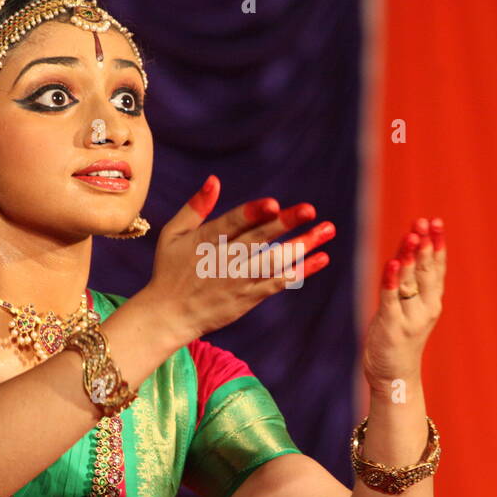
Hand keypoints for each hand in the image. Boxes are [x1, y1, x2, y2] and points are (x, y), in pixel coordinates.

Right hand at [136, 175, 333, 343]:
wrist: (169, 316)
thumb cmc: (170, 270)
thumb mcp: (173, 234)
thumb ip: (195, 208)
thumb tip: (214, 180)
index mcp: (206, 240)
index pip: (233, 223)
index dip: (253, 213)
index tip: (274, 204)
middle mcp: (225, 260)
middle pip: (259, 239)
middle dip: (285, 223)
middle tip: (310, 210)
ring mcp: (239, 280)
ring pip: (274, 261)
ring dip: (302, 245)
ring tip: (327, 231)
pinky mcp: (248, 297)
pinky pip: (278, 283)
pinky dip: (299, 272)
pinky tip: (320, 259)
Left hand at [362, 217, 446, 389]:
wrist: (393, 375)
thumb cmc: (400, 335)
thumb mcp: (411, 306)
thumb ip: (410, 279)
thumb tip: (412, 243)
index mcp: (433, 301)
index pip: (437, 267)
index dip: (437, 244)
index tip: (435, 222)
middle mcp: (426, 308)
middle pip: (426, 271)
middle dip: (425, 245)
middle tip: (424, 222)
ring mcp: (410, 318)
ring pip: (410, 282)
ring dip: (410, 257)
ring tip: (412, 236)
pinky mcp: (392, 327)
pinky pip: (391, 299)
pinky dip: (391, 280)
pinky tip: (392, 263)